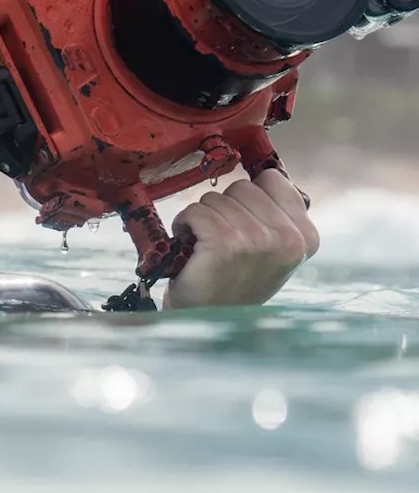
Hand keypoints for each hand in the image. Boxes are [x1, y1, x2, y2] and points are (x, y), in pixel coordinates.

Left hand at [161, 169, 318, 311]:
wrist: (208, 321)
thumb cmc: (234, 280)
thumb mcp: (271, 249)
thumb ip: (275, 214)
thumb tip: (265, 171)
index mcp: (307, 236)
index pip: (272, 179)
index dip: (248, 198)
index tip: (244, 224)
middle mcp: (289, 238)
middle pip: (241, 186)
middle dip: (224, 208)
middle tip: (223, 242)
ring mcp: (258, 240)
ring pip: (214, 198)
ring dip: (203, 219)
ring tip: (208, 248)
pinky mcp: (225, 243)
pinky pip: (195, 210)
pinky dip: (185, 224)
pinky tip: (190, 246)